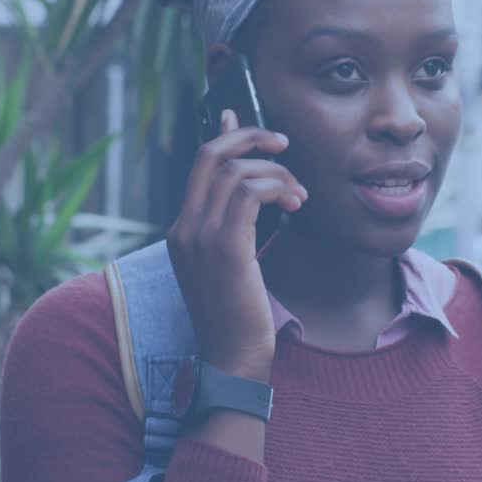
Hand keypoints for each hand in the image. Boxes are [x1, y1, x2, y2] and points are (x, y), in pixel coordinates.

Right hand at [166, 110, 306, 380]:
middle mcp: (184, 227)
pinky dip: (277, 188)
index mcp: (182, 231)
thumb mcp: (231, 266)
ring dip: (276, 173)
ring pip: (237, 171)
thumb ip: (236, 228)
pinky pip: (250, 192)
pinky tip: (296, 204)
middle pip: (211, 155)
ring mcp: (200, 236)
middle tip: (284, 142)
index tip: (245, 122)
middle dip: (249, 136)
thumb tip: (254, 196)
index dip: (225, 136)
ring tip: (299, 195)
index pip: (199, 166)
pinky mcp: (225, 246)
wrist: (232, 358)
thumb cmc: (239, 317)